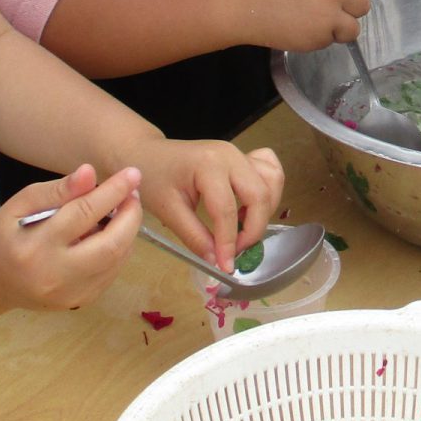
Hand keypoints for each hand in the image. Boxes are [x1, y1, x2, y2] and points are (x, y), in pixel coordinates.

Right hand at [0, 164, 140, 310]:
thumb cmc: (4, 235)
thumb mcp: (20, 204)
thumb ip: (57, 190)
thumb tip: (90, 173)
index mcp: (35, 247)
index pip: (83, 214)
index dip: (113, 192)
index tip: (132, 173)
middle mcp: (55, 276)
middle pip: (109, 245)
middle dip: (130, 216)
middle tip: (133, 194)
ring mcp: (70, 295)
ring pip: (115, 261)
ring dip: (128, 232)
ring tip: (124, 210)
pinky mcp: (79, 302)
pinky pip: (111, 273)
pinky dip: (119, 250)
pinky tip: (112, 234)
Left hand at [134, 140, 286, 272]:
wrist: (149, 154)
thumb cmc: (153, 178)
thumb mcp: (167, 210)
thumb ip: (194, 236)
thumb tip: (216, 261)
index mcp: (208, 165)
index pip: (226, 210)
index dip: (229, 242)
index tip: (226, 266)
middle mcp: (231, 155)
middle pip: (259, 196)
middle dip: (253, 229)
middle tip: (236, 251)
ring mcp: (240, 154)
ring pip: (271, 183)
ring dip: (264, 211)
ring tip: (242, 228)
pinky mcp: (244, 157)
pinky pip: (270, 171)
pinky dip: (269, 191)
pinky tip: (250, 207)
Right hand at [234, 0, 369, 49]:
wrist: (244, 4)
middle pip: (363, 3)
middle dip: (350, 6)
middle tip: (331, 6)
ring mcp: (328, 17)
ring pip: (354, 27)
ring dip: (342, 26)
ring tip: (322, 21)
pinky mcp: (319, 38)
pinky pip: (334, 39)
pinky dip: (324, 37)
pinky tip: (307, 28)